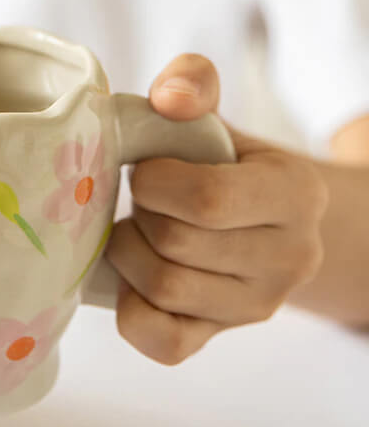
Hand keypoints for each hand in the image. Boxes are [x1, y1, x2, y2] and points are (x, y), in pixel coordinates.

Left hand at [105, 54, 328, 363]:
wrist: (254, 223)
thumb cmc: (220, 166)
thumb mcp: (215, 119)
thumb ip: (192, 85)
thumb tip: (169, 98)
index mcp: (296, 194)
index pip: (208, 200)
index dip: (155, 183)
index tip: (148, 170)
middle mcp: (290, 258)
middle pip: (176, 244)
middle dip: (140, 215)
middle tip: (141, 204)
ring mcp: (256, 306)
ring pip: (163, 290)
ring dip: (129, 256)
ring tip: (138, 233)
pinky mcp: (219, 336)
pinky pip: (163, 341)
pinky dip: (132, 310)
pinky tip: (132, 279)